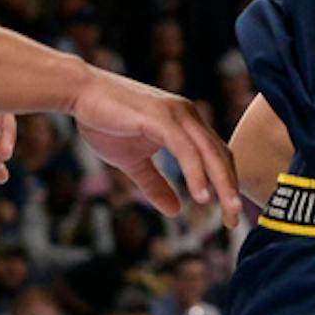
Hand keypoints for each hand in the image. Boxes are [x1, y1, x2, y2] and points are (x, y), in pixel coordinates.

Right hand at [71, 65, 240, 221]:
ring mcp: (176, 114)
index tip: (229, 215)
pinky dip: (196, 173)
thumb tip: (174, 210)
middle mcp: (188, 115)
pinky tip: (201, 196)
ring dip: (222, 185)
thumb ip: (155, 184)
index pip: (217, 156)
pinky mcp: (160, 116)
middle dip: (232, 190)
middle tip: (235, 221)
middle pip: (221, 156)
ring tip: (228, 212)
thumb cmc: (105, 121)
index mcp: (185, 124)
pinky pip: (186, 149)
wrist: (80, 93)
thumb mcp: (133, 162)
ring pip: (209, 152)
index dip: (227, 185)